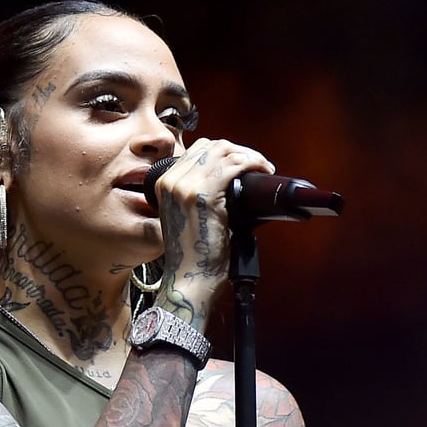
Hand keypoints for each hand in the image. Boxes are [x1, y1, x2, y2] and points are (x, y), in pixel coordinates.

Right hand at [150, 139, 274, 321]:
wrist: (189, 280)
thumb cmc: (194, 256)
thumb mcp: (188, 216)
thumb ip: (199, 194)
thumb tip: (231, 179)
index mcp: (163, 183)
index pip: (199, 149)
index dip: (225, 151)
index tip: (243, 162)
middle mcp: (171, 181)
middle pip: (212, 145)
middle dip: (239, 150)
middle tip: (257, 165)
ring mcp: (185, 187)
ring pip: (224, 151)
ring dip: (249, 156)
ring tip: (262, 168)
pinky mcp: (204, 196)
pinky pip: (234, 165)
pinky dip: (253, 163)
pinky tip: (262, 171)